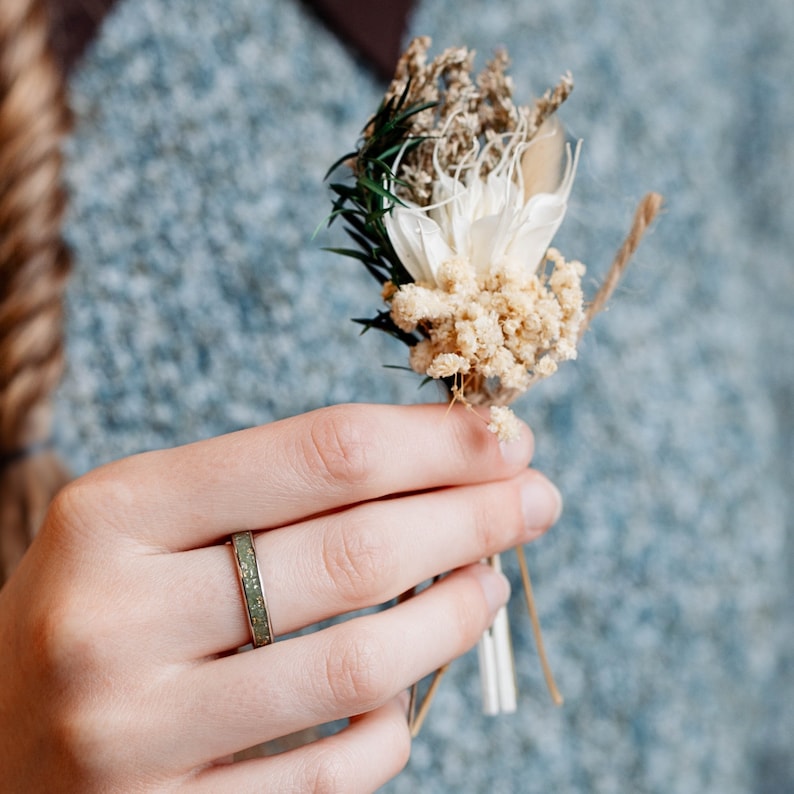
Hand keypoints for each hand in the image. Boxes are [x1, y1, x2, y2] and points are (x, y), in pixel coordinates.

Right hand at [0, 403, 560, 791]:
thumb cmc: (105, 601)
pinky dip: (395, 725)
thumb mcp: (160, 519)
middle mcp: (114, 619)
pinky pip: (330, 775)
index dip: (436, 442)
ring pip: (359, 668)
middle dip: (473, 518)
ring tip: (492, 581)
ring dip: (455, 615)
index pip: (324, 454)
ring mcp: (135, 737)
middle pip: (355, 552)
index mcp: (115, 512)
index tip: (507, 438)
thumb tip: (450, 464)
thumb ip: (286, 491)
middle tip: (535, 498)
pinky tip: (412, 684)